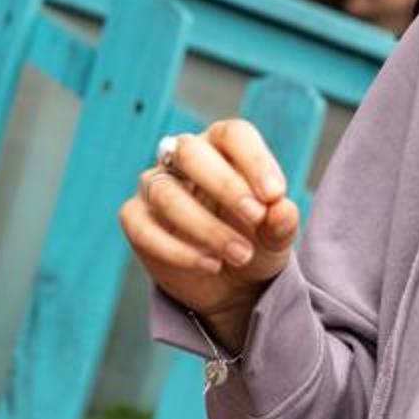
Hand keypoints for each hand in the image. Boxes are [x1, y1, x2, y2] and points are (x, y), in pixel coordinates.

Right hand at [118, 118, 300, 349]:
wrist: (231, 284)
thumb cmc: (256, 243)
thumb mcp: (276, 237)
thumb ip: (281, 222)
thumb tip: (282, 209)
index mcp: (223, 147)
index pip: (233, 134)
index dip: (254, 160)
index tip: (275, 195)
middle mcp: (183, 158)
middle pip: (190, 152)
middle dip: (225, 185)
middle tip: (256, 217)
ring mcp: (155, 186)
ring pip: (166, 194)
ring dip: (206, 227)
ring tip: (240, 254)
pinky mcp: (136, 219)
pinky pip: (142, 228)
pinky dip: (177, 251)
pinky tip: (210, 265)